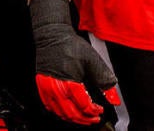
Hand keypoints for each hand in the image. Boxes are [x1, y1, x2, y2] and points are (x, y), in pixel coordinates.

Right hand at [30, 0, 119, 125]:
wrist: (52, 36)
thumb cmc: (70, 46)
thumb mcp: (93, 60)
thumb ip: (104, 79)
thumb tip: (112, 96)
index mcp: (70, 80)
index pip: (83, 104)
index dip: (93, 111)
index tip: (99, 111)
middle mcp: (57, 85)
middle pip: (71, 112)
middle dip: (84, 118)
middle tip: (93, 119)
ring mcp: (47, 86)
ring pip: (59, 111)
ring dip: (71, 118)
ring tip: (81, 118)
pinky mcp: (41, 84)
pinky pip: (48, 105)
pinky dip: (57, 112)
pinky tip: (64, 112)